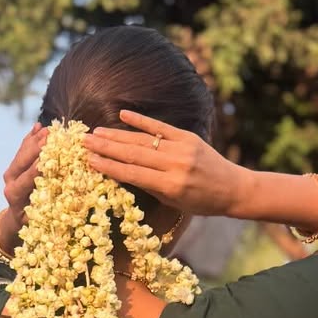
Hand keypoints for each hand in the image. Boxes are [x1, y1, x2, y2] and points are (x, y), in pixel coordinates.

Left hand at [0, 122, 45, 252]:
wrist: (15, 218)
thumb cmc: (31, 221)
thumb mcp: (37, 219)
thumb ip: (44, 210)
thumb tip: (61, 204)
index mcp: (15, 194)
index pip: (26, 178)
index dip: (36, 168)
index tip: (47, 157)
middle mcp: (10, 181)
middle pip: (22, 161)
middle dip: (36, 148)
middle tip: (50, 136)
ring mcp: (11, 172)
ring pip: (21, 153)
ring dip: (35, 139)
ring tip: (48, 129)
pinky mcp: (14, 166)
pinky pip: (21, 149)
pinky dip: (30, 138)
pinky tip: (38, 126)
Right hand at [83, 110, 245, 216]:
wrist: (233, 188)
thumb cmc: (201, 202)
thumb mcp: (174, 202)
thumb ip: (150, 186)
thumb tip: (121, 172)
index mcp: (171, 185)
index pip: (133, 174)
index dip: (109, 167)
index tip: (89, 161)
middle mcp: (175, 165)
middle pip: (134, 154)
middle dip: (107, 148)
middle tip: (84, 142)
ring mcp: (183, 148)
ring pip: (143, 140)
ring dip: (117, 135)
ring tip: (96, 132)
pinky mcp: (188, 137)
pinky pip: (160, 127)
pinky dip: (141, 121)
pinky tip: (123, 115)